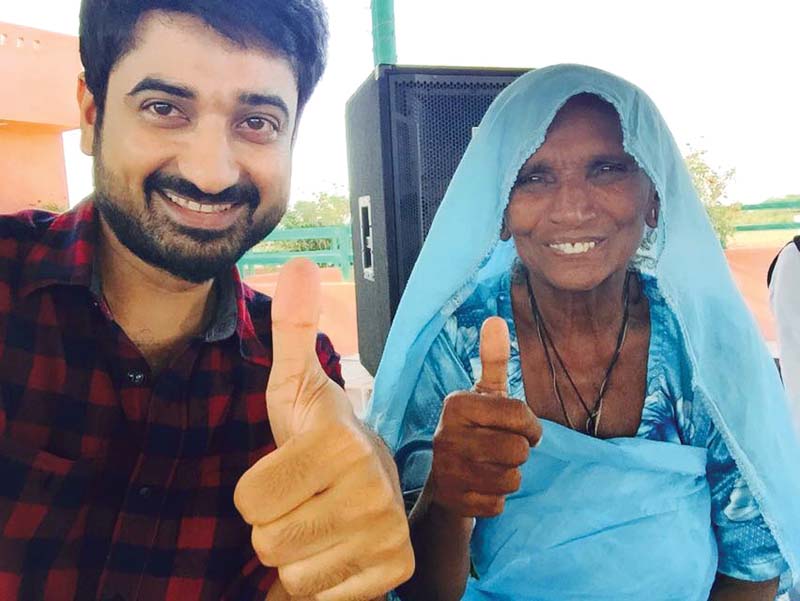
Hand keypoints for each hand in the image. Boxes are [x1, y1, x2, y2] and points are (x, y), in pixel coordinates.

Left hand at [234, 258, 413, 600]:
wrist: (378, 474)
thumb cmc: (321, 433)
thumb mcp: (297, 385)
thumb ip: (292, 330)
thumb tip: (298, 265)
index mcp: (337, 442)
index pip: (249, 501)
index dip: (257, 489)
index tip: (288, 470)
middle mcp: (369, 488)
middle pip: (267, 540)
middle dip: (277, 522)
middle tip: (306, 495)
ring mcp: (385, 531)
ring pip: (291, 572)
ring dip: (298, 551)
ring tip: (322, 518)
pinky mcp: (392, 568)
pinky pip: (318, 596)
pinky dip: (322, 578)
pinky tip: (340, 545)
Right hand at [429, 317, 541, 516]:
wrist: (443, 478)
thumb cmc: (474, 428)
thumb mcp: (483, 394)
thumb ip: (492, 359)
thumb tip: (495, 319)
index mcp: (457, 405)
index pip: (520, 415)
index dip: (530, 426)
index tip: (521, 428)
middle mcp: (446, 436)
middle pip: (518, 450)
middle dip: (519, 452)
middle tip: (502, 448)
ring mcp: (447, 471)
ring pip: (511, 478)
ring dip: (510, 475)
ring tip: (492, 466)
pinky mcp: (453, 501)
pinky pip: (498, 504)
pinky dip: (496, 498)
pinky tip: (481, 486)